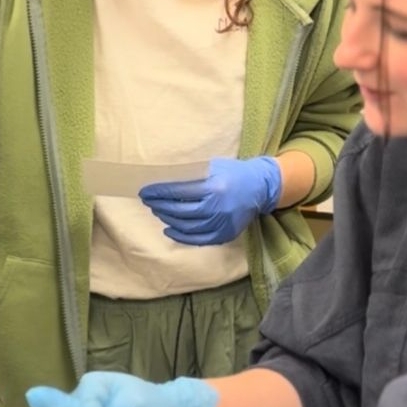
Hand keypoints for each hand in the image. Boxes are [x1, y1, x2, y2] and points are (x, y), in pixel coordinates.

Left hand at [139, 156, 281, 245]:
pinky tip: (169, 229)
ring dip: (168, 220)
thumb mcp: (213, 166)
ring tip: (158, 211)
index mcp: (213, 187)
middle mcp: (217, 208)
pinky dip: (180, 236)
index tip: (145, 191)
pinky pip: (197, 239)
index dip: (159, 192)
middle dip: (160, 206)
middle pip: (180, 211)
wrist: (261, 187)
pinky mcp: (224, 234)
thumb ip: (192, 174)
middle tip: (149, 201)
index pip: (178, 192)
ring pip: (186, 226)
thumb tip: (163, 179)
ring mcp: (221, 223)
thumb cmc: (234, 173)